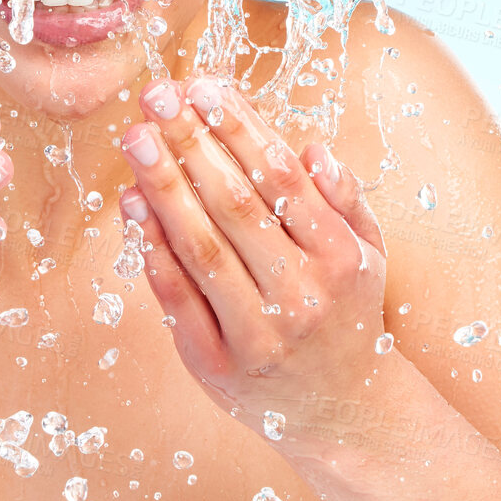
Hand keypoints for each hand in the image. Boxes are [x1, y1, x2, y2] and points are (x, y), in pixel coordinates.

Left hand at [117, 76, 388, 442]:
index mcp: (340, 259)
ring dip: (163, 187)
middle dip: (191, 144)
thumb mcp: (369, 254)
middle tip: (156, 96)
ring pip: (202, 248)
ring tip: (134, 137)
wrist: (345, 414)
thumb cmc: (348, 315)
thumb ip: (345, 198)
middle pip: (235, 206)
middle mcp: (300, 296)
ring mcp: (256, 335)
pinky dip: (152, 249)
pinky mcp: (215, 365)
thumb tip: (310, 146)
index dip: (239, 128)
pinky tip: (131, 204)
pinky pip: (177, 298)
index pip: (281, 179)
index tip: (204, 86)